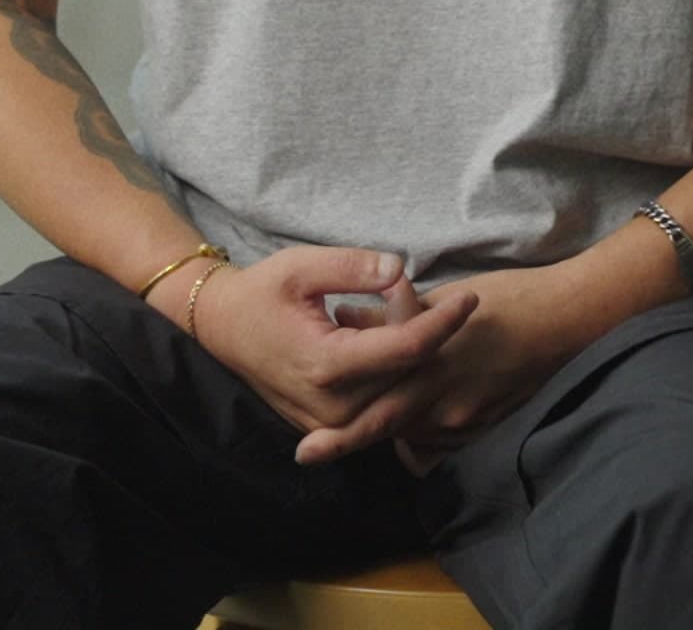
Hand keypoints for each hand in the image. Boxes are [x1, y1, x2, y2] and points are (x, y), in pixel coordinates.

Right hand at [161, 246, 481, 456]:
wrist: (222, 327)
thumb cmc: (262, 291)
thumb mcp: (301, 265)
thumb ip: (352, 267)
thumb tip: (400, 269)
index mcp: (326, 364)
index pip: (406, 349)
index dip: (443, 323)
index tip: (470, 298)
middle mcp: (332, 405)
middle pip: (408, 374)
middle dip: (425, 331)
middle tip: (416, 292)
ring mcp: (331, 422)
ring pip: (398, 393)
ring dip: (410, 353)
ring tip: (399, 311)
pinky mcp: (331, 426)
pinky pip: (380, 403)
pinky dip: (394, 372)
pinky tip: (387, 336)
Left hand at [301, 265, 579, 474]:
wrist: (564, 320)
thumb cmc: (504, 297)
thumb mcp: (440, 297)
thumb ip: (392, 314)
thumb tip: (348, 317)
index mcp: (431, 362)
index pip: (376, 406)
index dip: (340, 432)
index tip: (304, 449)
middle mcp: (447, 400)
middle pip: (387, 429)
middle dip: (347, 441)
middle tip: (307, 452)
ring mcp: (468, 418)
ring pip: (413, 435)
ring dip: (389, 427)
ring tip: (358, 418)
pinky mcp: (485, 424)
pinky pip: (442, 439)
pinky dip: (421, 431)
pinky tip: (411, 416)